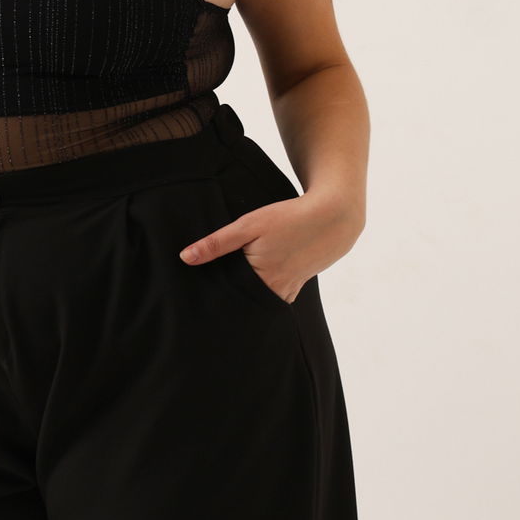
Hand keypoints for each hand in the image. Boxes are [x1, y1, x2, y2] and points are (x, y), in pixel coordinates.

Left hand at [178, 190, 362, 304]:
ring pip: (260, 300)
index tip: (200, 304)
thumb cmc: (289, 218)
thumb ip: (217, 243)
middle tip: (209, 303)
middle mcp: (276, 291)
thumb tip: (186, 258)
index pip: (230, 300)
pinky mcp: (297, 284)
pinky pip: (275, 294)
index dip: (215, 301)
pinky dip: (263, 290)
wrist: (334, 216)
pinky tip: (256, 280)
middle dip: (229, 302)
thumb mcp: (248, 225)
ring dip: (246, 296)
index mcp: (260, 279)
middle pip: (244, 303)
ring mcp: (289, 290)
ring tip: (230, 292)